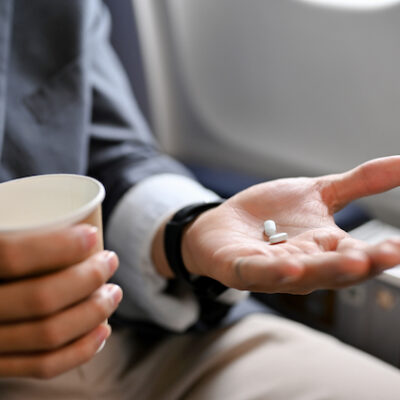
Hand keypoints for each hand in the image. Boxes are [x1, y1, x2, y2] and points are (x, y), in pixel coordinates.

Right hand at [0, 224, 121, 378]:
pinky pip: (42, 366)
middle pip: (41, 298)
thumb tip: (73, 207)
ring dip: (93, 312)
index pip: (12, 256)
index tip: (93, 235)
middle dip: (89, 278)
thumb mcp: (0, 232)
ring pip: (48, 334)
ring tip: (114, 292)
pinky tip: (104, 331)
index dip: (58, 245)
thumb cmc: (1, 249)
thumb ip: (17, 228)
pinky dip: (81, 351)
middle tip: (110, 261)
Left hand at [182, 156, 399, 293]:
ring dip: (324, 270)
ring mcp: (271, 269)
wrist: (225, 223)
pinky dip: (272, 271)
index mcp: (325, 247)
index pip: (358, 254)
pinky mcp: (240, 267)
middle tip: (388, 254)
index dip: (380, 253)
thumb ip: (359, 183)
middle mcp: (303, 264)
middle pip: (334, 269)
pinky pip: (257, 271)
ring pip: (301, 274)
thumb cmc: (272, 214)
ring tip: (351, 262)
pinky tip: (290, 266)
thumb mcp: (318, 193)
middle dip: (360, 263)